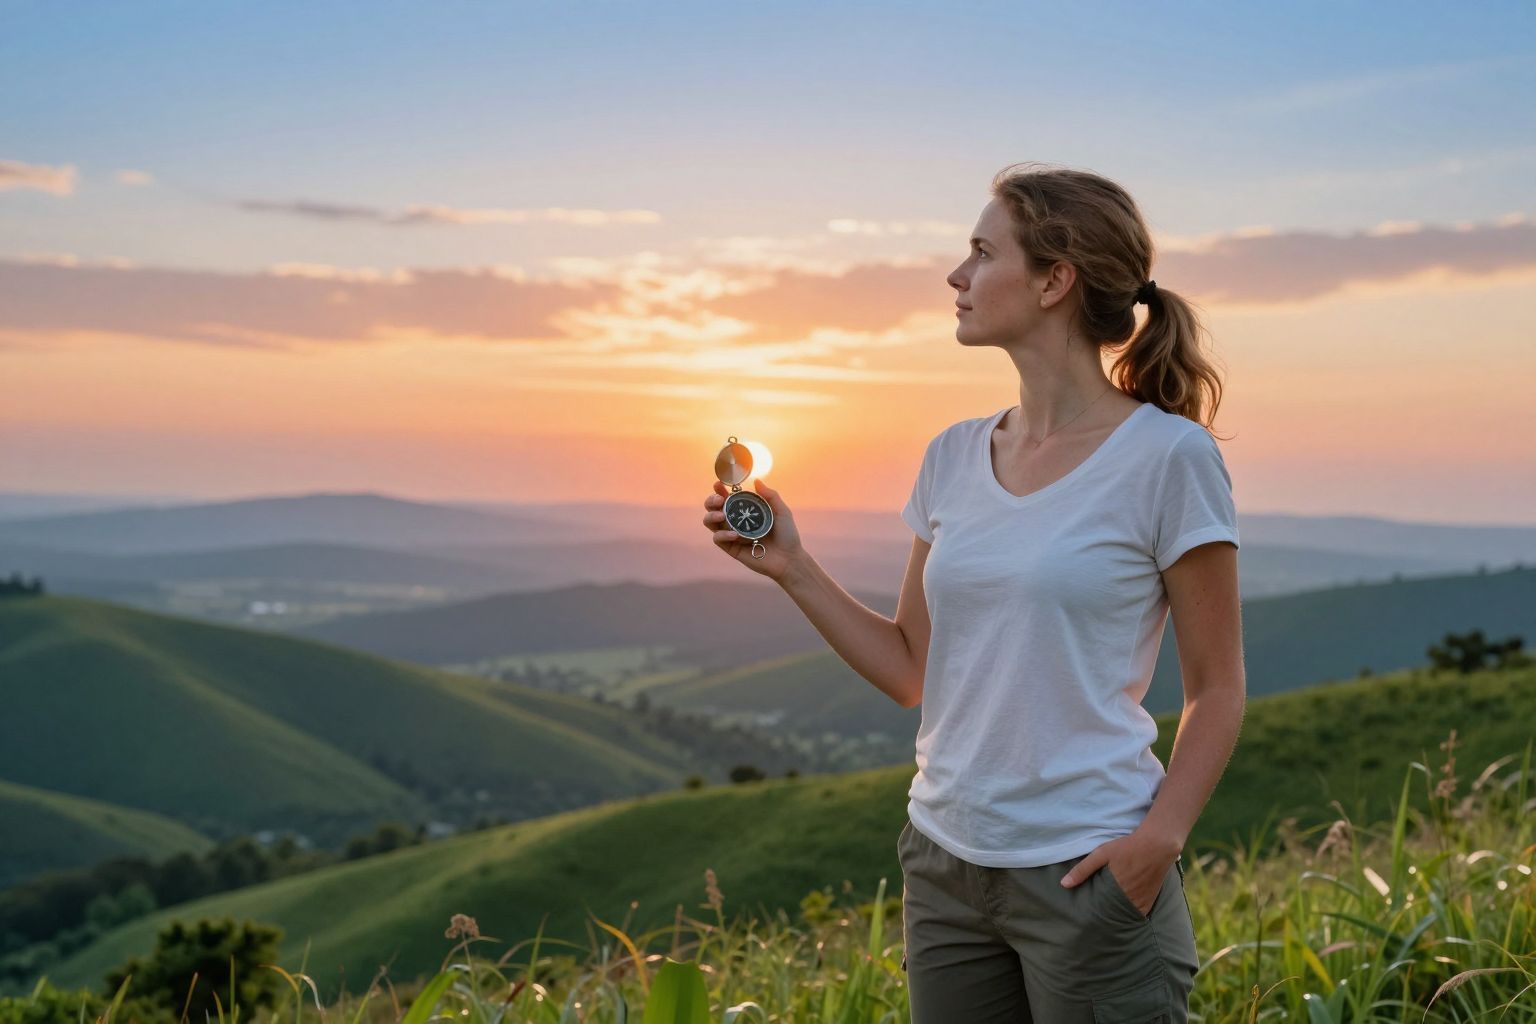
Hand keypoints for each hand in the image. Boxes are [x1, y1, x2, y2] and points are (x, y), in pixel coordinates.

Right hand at [701, 478, 803, 582]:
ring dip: (711, 516)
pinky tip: (735, 535)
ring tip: (722, 516)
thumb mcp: (781, 511)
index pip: (728, 498)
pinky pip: (718, 539)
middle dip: (711, 501)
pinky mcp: (731, 548)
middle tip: (719, 500)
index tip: (718, 484)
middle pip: (713, 508)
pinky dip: (722, 534)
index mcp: (745, 510)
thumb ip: (770, 495)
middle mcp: (735, 521)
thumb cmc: (787, 535)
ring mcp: (731, 535)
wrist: (788, 558)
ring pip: (710, 523)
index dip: (719, 490)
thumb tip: (756, 481)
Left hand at [1058, 829, 1178, 916]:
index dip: (1091, 914)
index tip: (1083, 916)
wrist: (1156, 845)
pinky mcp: (1150, 901)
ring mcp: (1141, 901)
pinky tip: (1122, 913)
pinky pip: (1138, 914)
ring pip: (1125, 916)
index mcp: (1114, 889)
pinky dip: (1130, 914)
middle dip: (1103, 917)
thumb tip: (1064, 884)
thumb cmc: (1127, 847)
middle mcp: (1128, 899)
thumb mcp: (1101, 854)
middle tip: (1093, 919)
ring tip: (1106, 918)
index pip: (1098, 910)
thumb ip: (1083, 869)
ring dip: (1116, 917)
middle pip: (1112, 915)